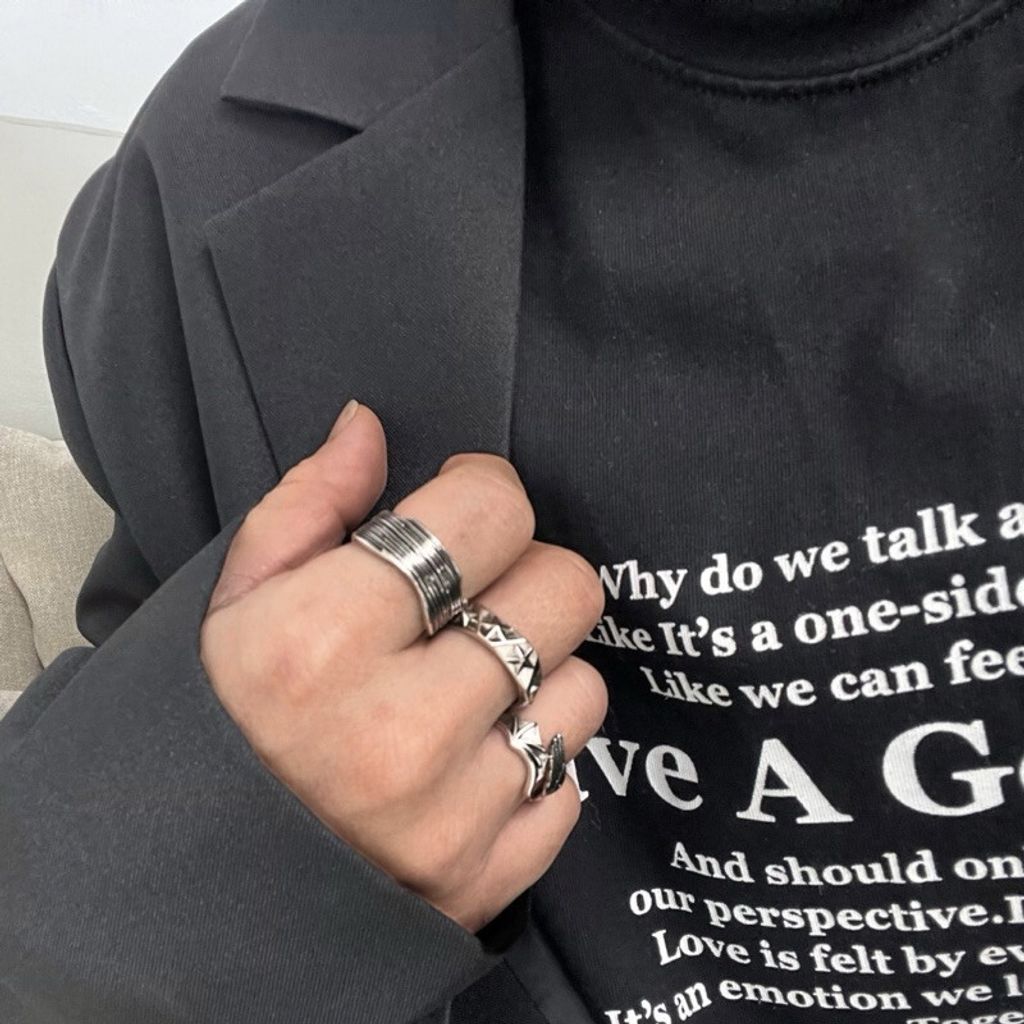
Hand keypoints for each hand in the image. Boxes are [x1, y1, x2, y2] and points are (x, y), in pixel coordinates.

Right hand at [199, 400, 607, 932]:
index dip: (484, 493)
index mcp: (324, 641)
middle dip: (525, 575)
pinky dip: (533, 761)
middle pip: (565, 590)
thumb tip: (368, 425)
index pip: (490, 512)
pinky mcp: (485, 879)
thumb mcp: (233, 602)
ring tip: (466, 688)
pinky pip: (570, 784)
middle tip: (473, 598)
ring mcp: (452, 818)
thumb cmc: (220, 726)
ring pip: (582, 688)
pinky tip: (470, 762)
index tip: (464, 509)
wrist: (200, 888)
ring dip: (535, 674)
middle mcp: (400, 732)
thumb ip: (308, 503)